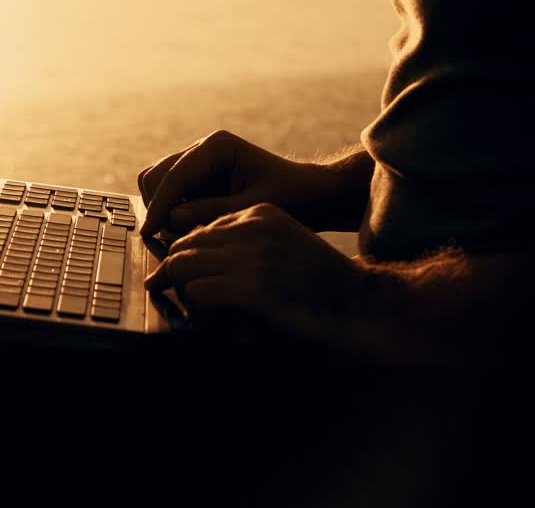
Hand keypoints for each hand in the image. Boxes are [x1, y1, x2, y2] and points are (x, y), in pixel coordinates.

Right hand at [138, 130, 368, 237]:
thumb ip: (210, 212)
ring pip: (156, 186)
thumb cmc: (293, 197)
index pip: (175, 176)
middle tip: (173, 239)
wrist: (312, 196)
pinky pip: (169, 199)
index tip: (148, 234)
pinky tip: (193, 232)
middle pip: (155, 176)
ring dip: (163, 212)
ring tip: (187, 236)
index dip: (159, 206)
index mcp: (216, 147)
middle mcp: (201, 151)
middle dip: (158, 206)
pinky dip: (171, 216)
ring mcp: (196, 167)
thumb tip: (170, 220)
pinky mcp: (197, 184)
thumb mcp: (253, 207)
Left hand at [144, 203, 368, 347]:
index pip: (202, 227)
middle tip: (170, 291)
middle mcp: (252, 228)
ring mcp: (250, 257)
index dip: (188, 254)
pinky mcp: (250, 288)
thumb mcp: (286, 247)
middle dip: (174, 272)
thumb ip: (249, 246)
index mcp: (261, 213)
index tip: (181, 274)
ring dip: (181, 291)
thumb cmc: (326, 285)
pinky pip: (196, 294)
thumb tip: (198, 264)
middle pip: (185, 244)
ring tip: (191, 309)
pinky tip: (208, 321)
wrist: (365, 307)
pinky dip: (195, 311)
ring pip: (181, 267)